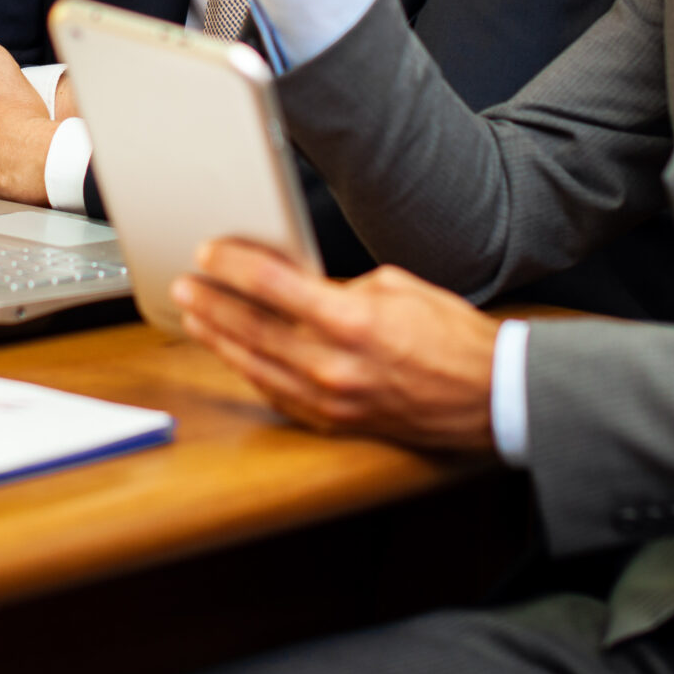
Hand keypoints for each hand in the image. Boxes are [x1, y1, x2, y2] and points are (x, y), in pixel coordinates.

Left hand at [173, 238, 498, 450]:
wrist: (489, 396)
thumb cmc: (451, 337)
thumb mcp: (396, 286)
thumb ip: (339, 286)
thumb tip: (298, 284)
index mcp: (351, 321)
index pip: (272, 285)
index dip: (233, 265)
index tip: (209, 251)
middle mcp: (333, 364)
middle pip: (250, 328)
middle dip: (211, 303)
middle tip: (184, 285)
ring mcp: (331, 399)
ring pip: (254, 365)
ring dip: (218, 338)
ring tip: (194, 316)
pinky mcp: (335, 422)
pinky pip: (276, 394)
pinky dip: (249, 370)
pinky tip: (232, 353)